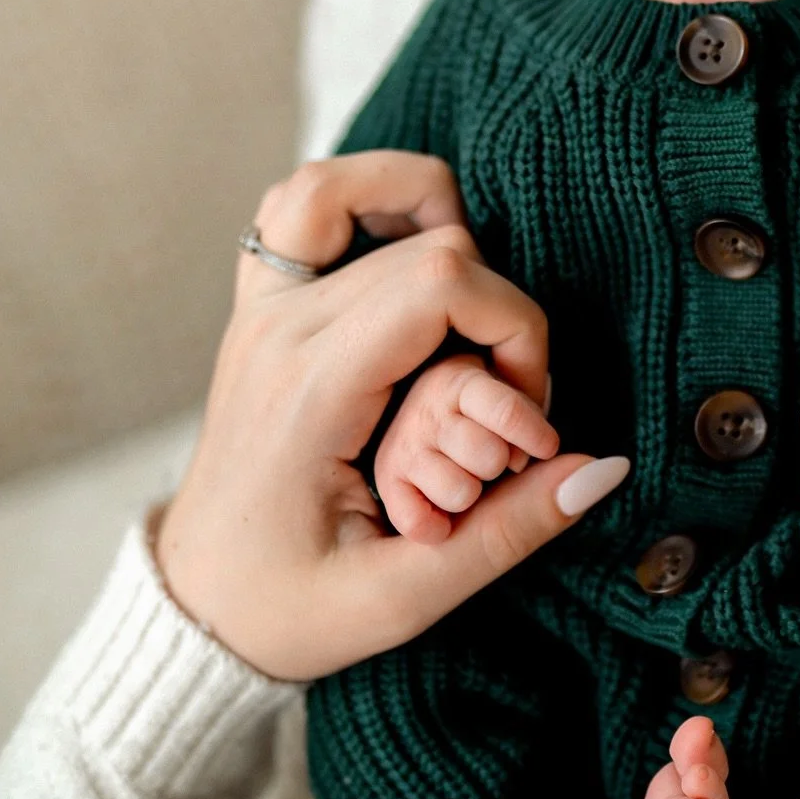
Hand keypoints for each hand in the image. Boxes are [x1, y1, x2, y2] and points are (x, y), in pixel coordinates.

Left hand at [156, 154, 628, 679]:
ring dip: (429, 217)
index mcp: (313, 391)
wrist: (196, 608)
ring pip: (352, 187)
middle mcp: (280, 329)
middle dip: (497, 308)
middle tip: (503, 395)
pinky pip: (300, 204)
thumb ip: (511, 530)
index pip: (442, 281)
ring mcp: (260, 307)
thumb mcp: (406, 597)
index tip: (525, 406)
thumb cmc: (292, 610)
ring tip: (464, 300)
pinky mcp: (259, 305)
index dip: (516, 327)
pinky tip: (410, 253)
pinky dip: (364, 198)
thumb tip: (603, 465)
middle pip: (426, 244)